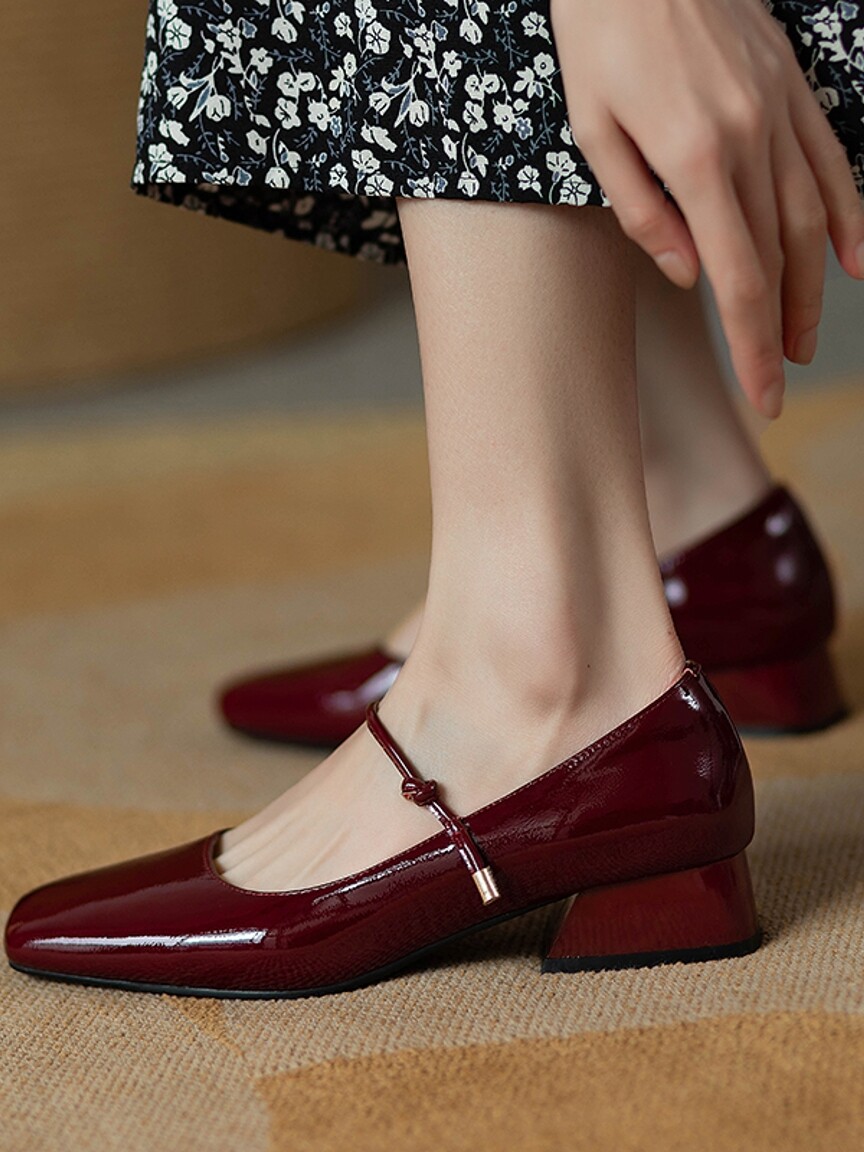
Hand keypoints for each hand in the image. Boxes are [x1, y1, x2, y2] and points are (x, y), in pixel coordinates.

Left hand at [549, 0, 863, 417]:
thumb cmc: (599, 36)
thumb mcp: (592, 131)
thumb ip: (639, 209)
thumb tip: (686, 273)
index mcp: (695, 158)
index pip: (738, 279)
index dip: (753, 346)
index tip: (762, 395)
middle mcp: (750, 138)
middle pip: (781, 260)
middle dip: (780, 332)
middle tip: (777, 381)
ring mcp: (779, 109)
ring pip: (812, 219)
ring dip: (814, 289)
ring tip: (805, 338)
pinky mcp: (791, 85)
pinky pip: (833, 159)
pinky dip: (850, 213)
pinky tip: (857, 259)